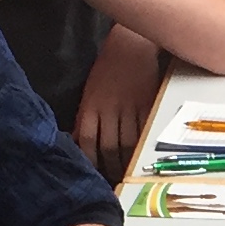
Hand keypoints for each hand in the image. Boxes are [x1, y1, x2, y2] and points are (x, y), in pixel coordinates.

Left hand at [75, 37, 162, 180]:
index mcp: (92, 105)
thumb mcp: (90, 92)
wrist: (132, 44)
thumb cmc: (108, 69)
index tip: (94, 175)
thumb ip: (85, 118)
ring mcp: (131, 107)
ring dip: (128, 162)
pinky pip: (146, 132)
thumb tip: (75, 141)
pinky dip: (144, 147)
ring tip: (129, 174)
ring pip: (129, 143)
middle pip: (109, 146)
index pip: (88, 141)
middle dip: (111, 167)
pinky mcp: (149, 104)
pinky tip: (144, 157)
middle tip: (114, 181)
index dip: (90, 162)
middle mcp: (110, 108)